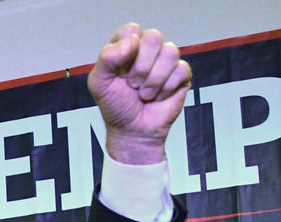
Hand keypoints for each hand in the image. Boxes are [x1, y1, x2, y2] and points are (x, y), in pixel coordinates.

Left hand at [88, 23, 191, 163]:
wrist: (132, 132)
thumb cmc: (116, 107)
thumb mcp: (99, 83)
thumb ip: (108, 57)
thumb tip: (133, 42)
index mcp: (126, 46)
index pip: (132, 30)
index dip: (127, 50)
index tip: (120, 71)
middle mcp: (147, 50)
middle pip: (154, 37)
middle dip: (141, 67)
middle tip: (133, 84)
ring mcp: (165, 62)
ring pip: (170, 52)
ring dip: (154, 80)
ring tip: (144, 94)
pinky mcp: (181, 76)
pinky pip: (181, 70)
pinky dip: (166, 89)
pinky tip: (158, 97)